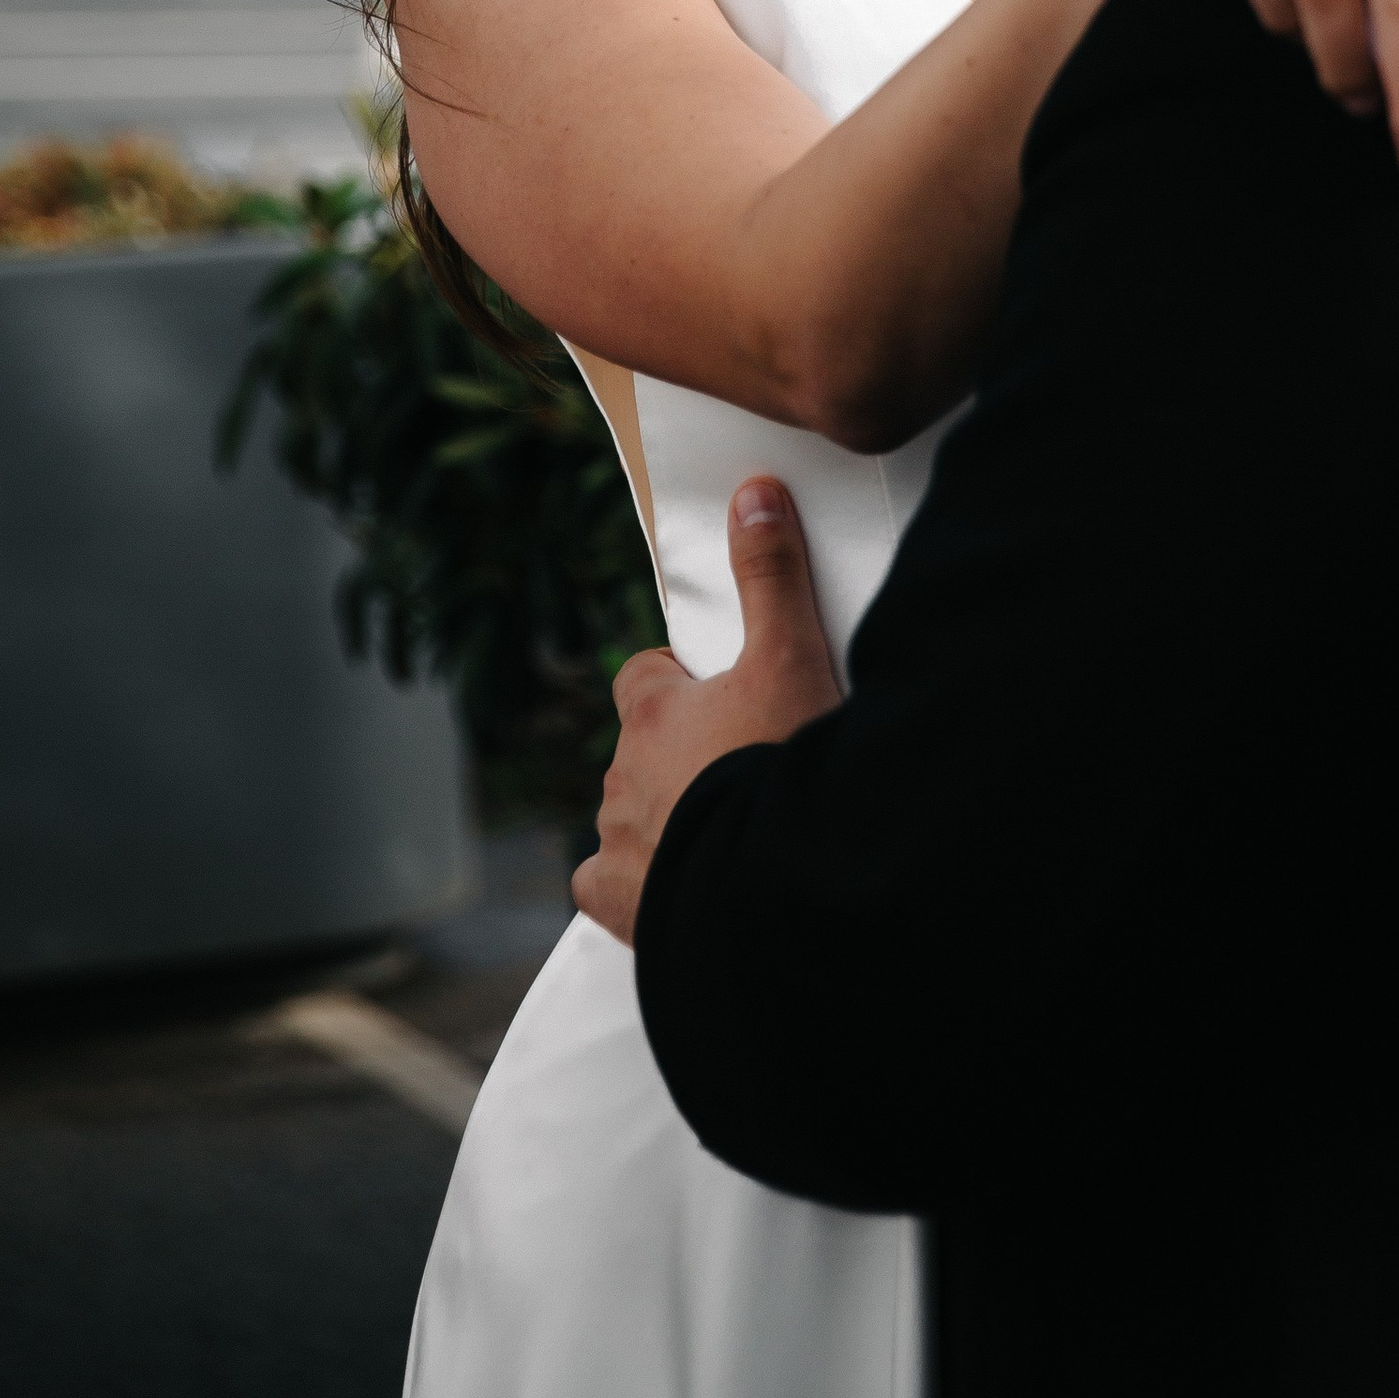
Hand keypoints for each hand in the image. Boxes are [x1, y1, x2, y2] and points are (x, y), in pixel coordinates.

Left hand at [571, 480, 839, 945]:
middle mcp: (621, 775)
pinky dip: (635, 885)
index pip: (642, 676)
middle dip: (677, 753)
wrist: (770, 883)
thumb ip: (773, 574)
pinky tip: (679, 883)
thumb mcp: (792, 655)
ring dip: (665, 815)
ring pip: (628, 815)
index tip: (718, 692)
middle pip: (639, 749)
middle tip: (740, 764)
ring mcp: (617, 843)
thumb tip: (753, 491)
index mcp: (654, 712)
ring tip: (727, 827)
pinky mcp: (622, 906)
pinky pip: (606, 888)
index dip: (676, 679)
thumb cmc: (781, 766)